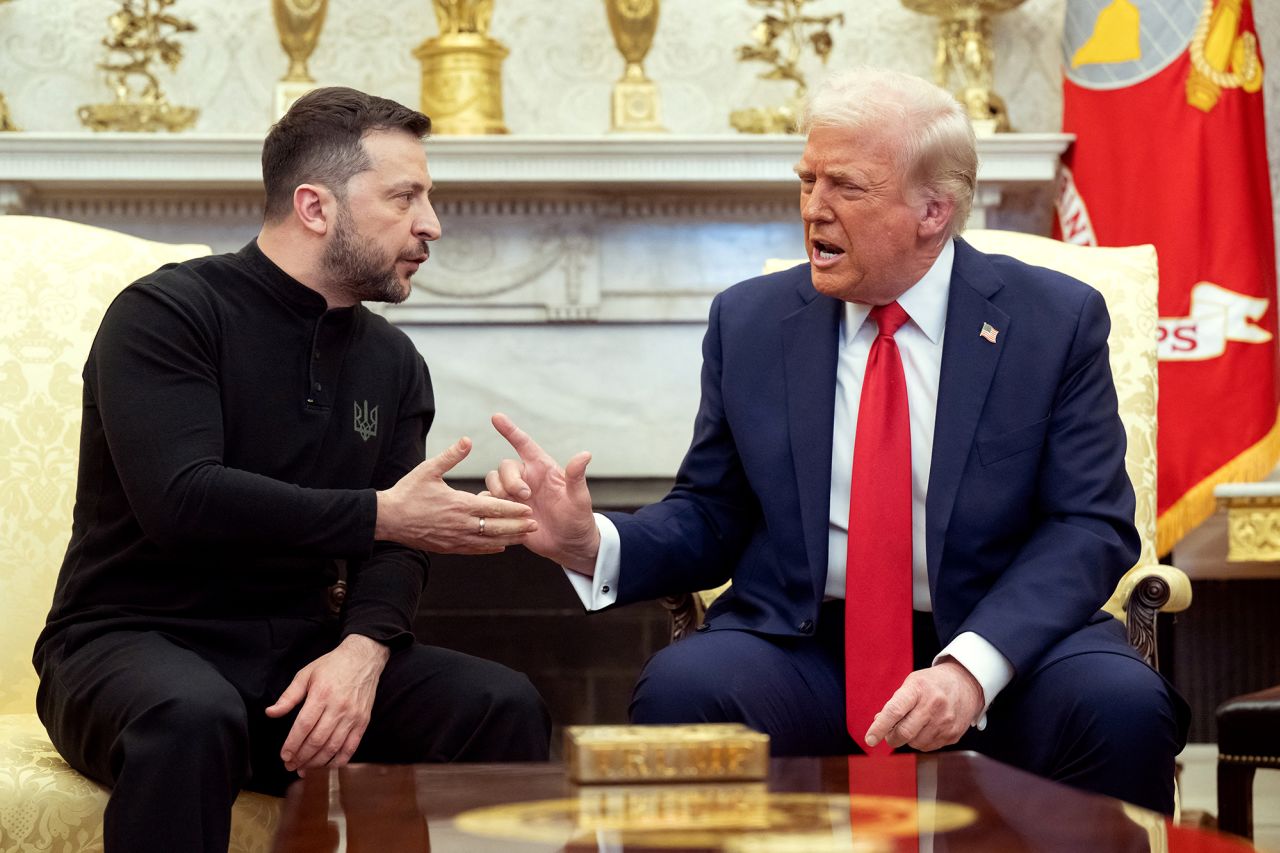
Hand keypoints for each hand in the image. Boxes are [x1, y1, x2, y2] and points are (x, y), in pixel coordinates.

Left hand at [266, 634, 390, 775]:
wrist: (364, 659)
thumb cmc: (332, 666)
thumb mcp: (306, 675)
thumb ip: (288, 696)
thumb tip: (270, 713)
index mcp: (322, 694)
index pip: (303, 726)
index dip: (292, 744)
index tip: (284, 756)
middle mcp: (338, 707)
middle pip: (317, 740)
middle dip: (301, 757)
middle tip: (290, 766)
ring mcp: (353, 716)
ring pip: (333, 747)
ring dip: (317, 762)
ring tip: (304, 769)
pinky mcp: (363, 721)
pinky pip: (351, 747)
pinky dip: (339, 760)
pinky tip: (327, 765)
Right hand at [376, 436, 536, 553]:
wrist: (388, 519)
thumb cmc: (407, 492)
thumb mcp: (428, 469)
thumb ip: (451, 456)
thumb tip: (468, 440)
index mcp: (459, 504)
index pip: (493, 508)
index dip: (513, 509)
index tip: (529, 508)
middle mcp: (461, 524)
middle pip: (496, 528)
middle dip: (517, 527)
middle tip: (535, 525)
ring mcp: (455, 538)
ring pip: (488, 542)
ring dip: (508, 540)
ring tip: (524, 537)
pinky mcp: (448, 547)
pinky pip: (474, 550)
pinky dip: (489, 549)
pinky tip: (500, 547)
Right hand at [486, 413, 599, 572]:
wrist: (569, 545)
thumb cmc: (578, 519)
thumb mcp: (579, 499)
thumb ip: (577, 477)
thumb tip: (585, 454)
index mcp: (542, 469)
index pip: (523, 443)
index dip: (510, 430)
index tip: (496, 417)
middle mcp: (526, 478)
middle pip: (504, 467)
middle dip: (510, 480)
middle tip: (525, 497)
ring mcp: (514, 495)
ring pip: (493, 482)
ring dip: (499, 494)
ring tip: (519, 510)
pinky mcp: (506, 511)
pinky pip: (488, 502)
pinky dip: (491, 507)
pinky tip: (503, 517)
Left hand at [863, 660, 984, 751]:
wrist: (966, 683)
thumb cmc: (933, 683)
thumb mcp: (912, 683)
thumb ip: (895, 703)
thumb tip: (879, 722)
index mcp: (918, 689)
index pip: (895, 711)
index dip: (879, 727)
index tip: (869, 739)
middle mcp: (934, 705)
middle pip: (904, 732)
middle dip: (891, 737)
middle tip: (889, 733)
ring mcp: (946, 722)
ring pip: (915, 743)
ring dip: (907, 740)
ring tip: (912, 725)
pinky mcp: (953, 735)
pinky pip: (928, 747)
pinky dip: (920, 742)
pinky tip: (925, 729)